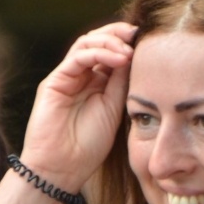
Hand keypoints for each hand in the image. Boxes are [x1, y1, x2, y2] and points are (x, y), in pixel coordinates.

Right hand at [19, 21, 135, 191]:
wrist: (61, 169)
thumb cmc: (88, 147)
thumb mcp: (114, 110)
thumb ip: (122, 84)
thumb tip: (135, 58)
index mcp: (96, 82)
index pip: (110, 52)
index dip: (127, 43)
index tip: (148, 41)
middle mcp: (80, 75)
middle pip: (97, 41)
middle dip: (118, 34)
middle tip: (138, 34)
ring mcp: (66, 76)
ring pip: (86, 43)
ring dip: (110, 42)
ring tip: (129, 50)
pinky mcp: (54, 81)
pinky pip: (77, 58)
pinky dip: (98, 54)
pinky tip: (118, 59)